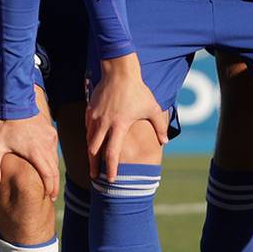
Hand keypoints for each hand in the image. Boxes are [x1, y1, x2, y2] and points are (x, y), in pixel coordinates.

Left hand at [0, 108, 61, 197]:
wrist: (17, 101)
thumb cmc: (5, 125)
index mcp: (35, 152)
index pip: (48, 175)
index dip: (50, 187)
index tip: (49, 196)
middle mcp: (46, 146)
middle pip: (55, 170)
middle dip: (55, 185)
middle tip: (52, 196)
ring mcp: (50, 138)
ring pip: (56, 160)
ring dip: (54, 173)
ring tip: (51, 183)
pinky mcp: (51, 131)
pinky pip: (54, 149)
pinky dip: (53, 160)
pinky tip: (49, 165)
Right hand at [85, 55, 166, 182]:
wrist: (119, 71)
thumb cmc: (138, 90)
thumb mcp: (152, 108)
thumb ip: (159, 126)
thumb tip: (165, 142)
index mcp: (119, 126)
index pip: (112, 153)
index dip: (111, 169)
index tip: (111, 180)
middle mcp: (103, 123)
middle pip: (94, 150)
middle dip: (94, 165)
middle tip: (95, 176)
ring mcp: (94, 116)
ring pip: (88, 140)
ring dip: (90, 152)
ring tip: (92, 162)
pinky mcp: (89, 110)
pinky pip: (86, 128)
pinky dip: (89, 137)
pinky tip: (91, 142)